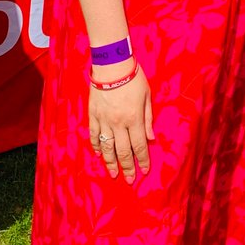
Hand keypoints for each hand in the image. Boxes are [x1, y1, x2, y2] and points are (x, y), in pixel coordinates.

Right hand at [88, 63, 153, 182]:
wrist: (111, 65)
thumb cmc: (133, 77)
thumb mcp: (147, 95)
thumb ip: (148, 118)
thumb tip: (151, 138)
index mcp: (134, 119)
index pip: (139, 146)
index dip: (142, 160)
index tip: (144, 171)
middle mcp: (118, 124)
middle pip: (122, 151)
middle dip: (127, 167)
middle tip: (129, 179)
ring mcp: (104, 121)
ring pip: (106, 148)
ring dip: (110, 163)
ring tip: (114, 174)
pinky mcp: (93, 115)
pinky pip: (94, 135)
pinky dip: (96, 146)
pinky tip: (99, 154)